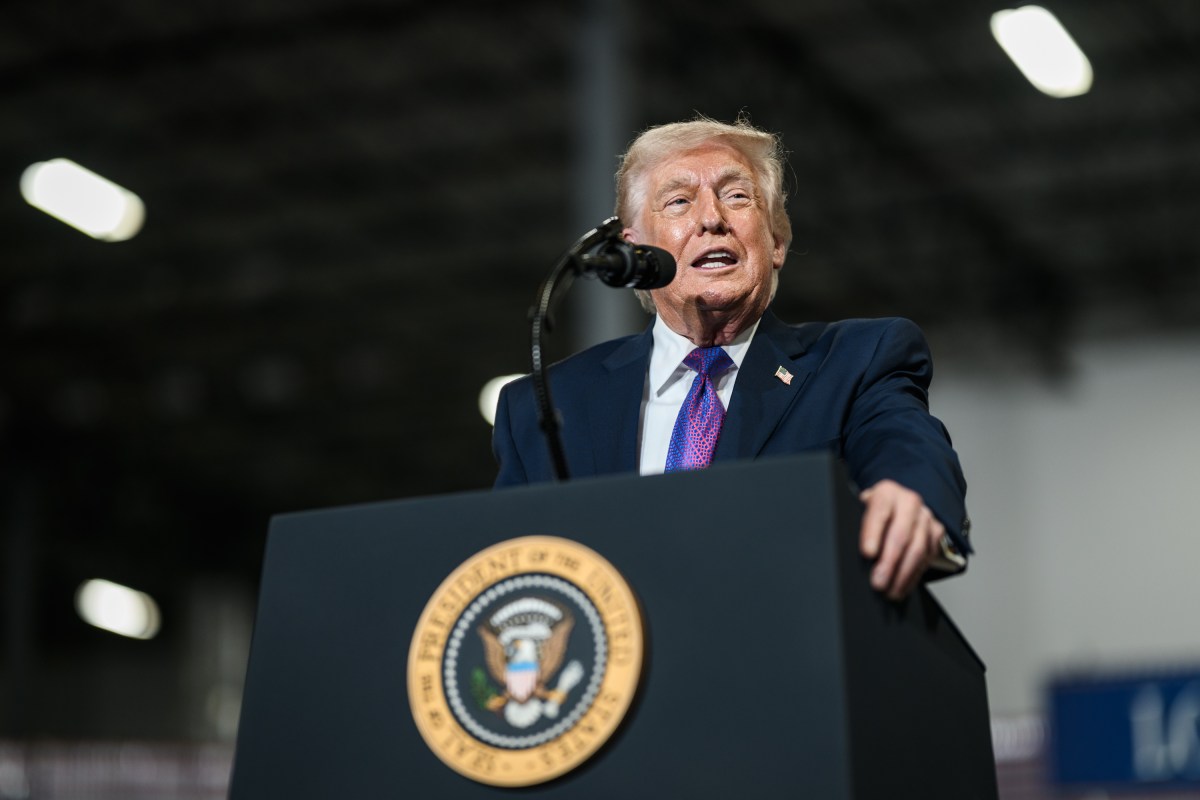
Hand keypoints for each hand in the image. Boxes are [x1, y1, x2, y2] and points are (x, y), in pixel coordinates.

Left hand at [859, 479, 943, 600]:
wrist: (897, 502)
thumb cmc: (875, 510)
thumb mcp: (861, 509)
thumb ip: (857, 523)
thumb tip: (849, 551)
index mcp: (886, 493)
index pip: (880, 511)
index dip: (873, 533)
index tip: (867, 553)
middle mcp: (909, 502)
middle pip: (901, 535)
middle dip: (889, 562)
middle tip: (878, 582)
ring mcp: (925, 517)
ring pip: (918, 549)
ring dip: (903, 574)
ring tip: (891, 591)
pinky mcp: (936, 532)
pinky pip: (928, 557)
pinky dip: (914, 576)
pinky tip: (903, 586)